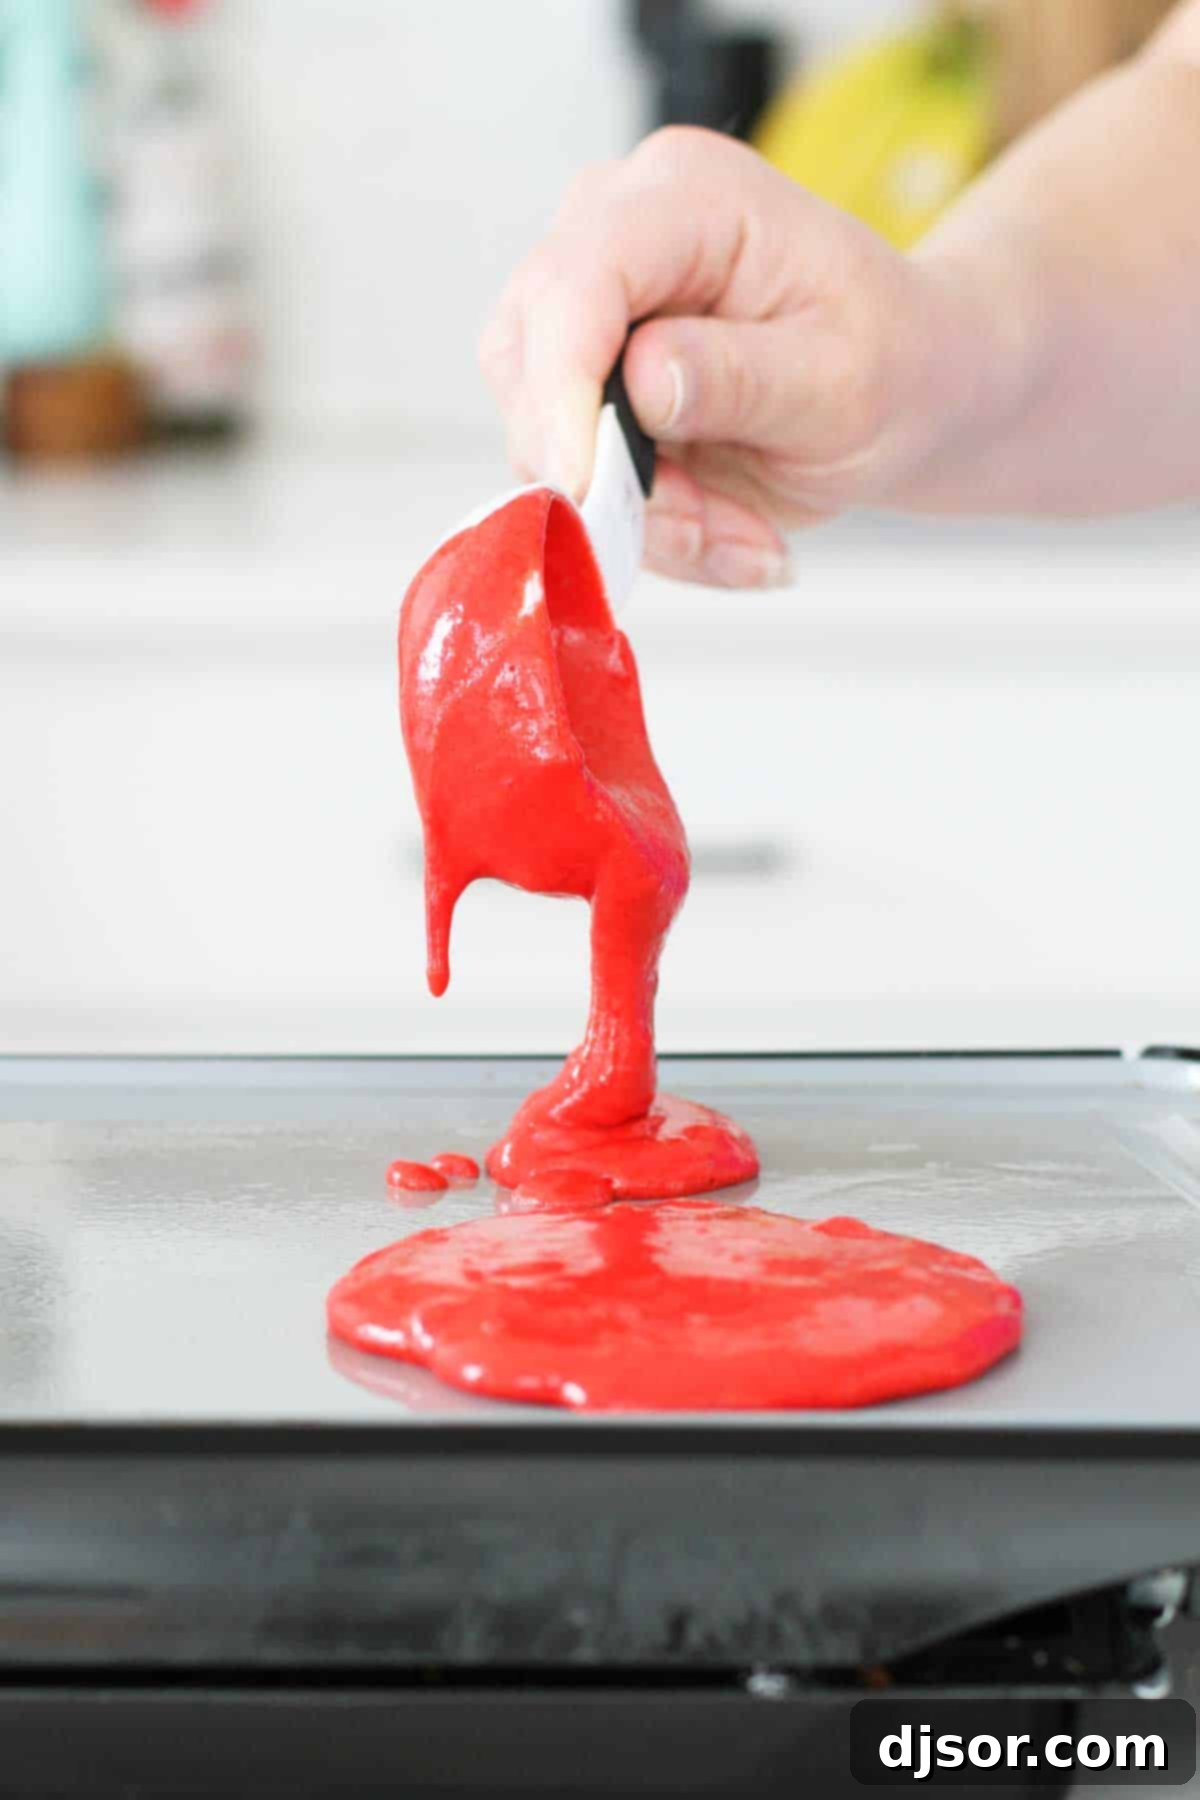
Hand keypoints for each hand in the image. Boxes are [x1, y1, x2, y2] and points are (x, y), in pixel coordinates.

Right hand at [478, 126, 999, 587]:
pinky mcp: (584, 379)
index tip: (587, 486)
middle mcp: (618, 232)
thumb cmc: (897, 363)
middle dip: (607, 473)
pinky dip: (644, 526)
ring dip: (637, 513)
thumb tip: (642, 379)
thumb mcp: (845, 381)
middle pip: (528, 357)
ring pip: (539, 432)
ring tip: (739, 534)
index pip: (579, 280)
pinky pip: (569, 473)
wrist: (911, 388)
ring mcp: (592, 308)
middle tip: (711, 532)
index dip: (563, 387)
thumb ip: (743, 378)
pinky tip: (721, 526)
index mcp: (689, 198)